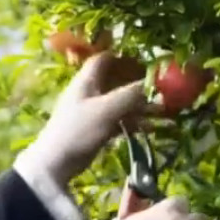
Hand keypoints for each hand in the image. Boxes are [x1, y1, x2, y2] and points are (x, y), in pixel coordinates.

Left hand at [22, 51, 158, 187]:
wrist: (57, 162)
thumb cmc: (79, 129)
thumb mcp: (106, 109)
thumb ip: (130, 95)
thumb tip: (153, 83)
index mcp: (86, 81)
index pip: (104, 59)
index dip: (123, 57)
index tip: (144, 61)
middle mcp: (89, 92)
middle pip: (116, 81)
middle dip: (138, 85)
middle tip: (160, 88)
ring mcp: (92, 111)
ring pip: (120, 102)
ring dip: (139, 106)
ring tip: (161, 111)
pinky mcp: (96, 129)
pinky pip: (118, 120)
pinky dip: (132, 122)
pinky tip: (149, 128)